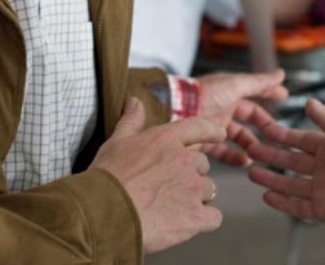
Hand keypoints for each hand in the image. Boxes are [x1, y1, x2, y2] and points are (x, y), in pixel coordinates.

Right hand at [91, 98, 224, 252]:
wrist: (103, 214)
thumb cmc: (106, 179)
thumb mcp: (116, 143)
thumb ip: (131, 122)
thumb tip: (134, 102)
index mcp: (167, 139)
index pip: (198, 127)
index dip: (212, 130)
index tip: (221, 133)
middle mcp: (185, 159)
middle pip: (202, 164)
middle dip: (192, 175)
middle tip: (170, 188)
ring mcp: (192, 188)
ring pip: (209, 190)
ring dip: (197, 198)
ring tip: (173, 208)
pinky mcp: (195, 215)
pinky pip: (213, 217)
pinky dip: (204, 221)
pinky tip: (187, 224)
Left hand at [196, 70, 287, 166]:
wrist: (174, 111)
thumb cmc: (204, 95)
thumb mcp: (236, 85)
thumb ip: (259, 82)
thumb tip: (281, 74)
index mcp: (230, 90)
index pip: (255, 91)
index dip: (270, 93)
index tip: (284, 97)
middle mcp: (223, 106)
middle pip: (248, 116)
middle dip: (263, 126)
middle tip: (277, 136)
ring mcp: (214, 124)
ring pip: (238, 135)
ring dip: (250, 144)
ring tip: (261, 153)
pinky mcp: (204, 141)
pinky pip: (223, 151)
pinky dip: (235, 157)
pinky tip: (245, 162)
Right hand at [247, 98, 324, 234]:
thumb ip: (323, 116)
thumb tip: (309, 100)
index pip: (299, 140)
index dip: (282, 136)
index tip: (265, 131)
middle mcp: (323, 169)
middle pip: (291, 162)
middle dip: (271, 156)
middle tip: (252, 151)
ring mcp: (321, 190)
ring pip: (289, 184)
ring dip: (271, 179)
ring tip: (252, 173)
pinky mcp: (321, 210)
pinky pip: (297, 206)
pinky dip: (281, 202)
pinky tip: (266, 196)